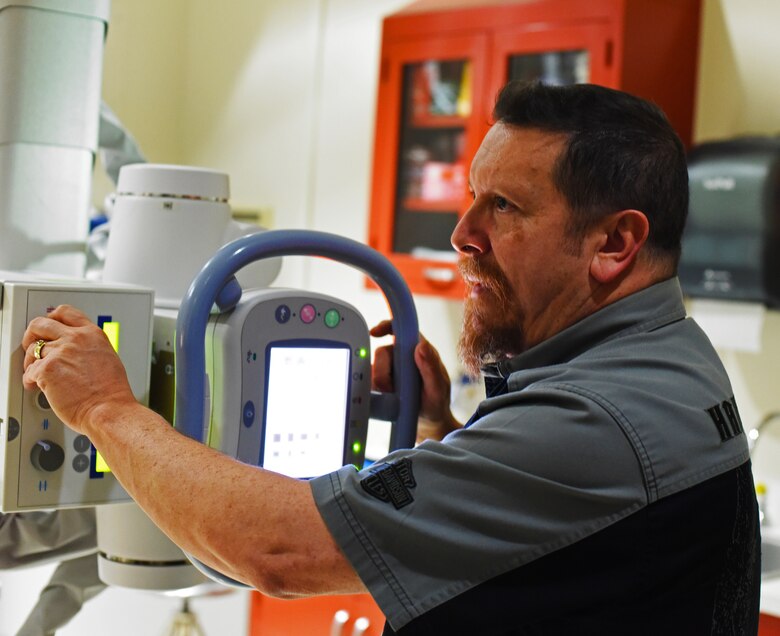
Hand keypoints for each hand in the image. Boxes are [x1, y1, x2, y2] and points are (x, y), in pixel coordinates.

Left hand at [22, 305, 137, 433]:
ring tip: (36, 373)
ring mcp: (60, 352)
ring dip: (31, 362)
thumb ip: (88, 348)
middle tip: (31, 345)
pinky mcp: (47, 369)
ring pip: (32, 350)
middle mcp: (76, 339)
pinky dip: (30, 380)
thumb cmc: (111, 392)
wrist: (108, 408)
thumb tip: (75, 351)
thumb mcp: (107, 357)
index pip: (65, 312)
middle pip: (40, 324)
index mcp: (92, 334)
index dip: (51, 318)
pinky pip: (29, 372)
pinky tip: (38, 386)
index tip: (47, 326)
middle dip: (31, 335)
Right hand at [370, 320, 460, 442]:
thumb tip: (421, 346)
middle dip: (383, 372)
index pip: (400, 329)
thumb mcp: (438, 388)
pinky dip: (373, 391)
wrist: (427, 422)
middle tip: (391, 389)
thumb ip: (431, 368)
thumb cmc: (436, 402)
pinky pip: (369, 381)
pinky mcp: (381, 382)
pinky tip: (384, 399)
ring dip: (380, 384)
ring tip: (395, 397)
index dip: (385, 326)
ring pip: (373, 368)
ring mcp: (390, 369)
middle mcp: (402, 356)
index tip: (375, 333)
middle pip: (382, 353)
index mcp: (418, 350)